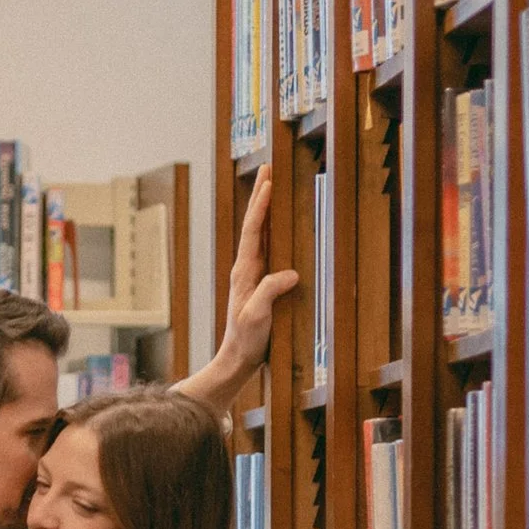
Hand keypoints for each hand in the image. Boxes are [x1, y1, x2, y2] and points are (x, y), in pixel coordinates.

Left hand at [221, 168, 300, 373]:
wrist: (237, 359)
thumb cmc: (246, 340)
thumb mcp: (257, 317)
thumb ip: (269, 292)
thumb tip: (290, 272)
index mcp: (244, 272)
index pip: (254, 231)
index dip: (260, 206)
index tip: (268, 182)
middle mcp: (246, 268)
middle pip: (255, 224)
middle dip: (260, 196)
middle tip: (267, 168)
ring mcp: (252, 275)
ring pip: (261, 233)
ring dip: (267, 209)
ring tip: (273, 186)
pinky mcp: (260, 283)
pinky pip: (268, 248)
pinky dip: (274, 230)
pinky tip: (282, 224)